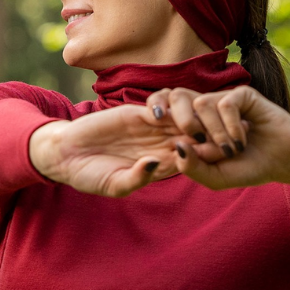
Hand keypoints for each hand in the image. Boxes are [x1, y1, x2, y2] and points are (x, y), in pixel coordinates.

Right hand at [29, 103, 210, 196]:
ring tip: (199, 120)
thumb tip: (154, 163)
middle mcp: (159, 145)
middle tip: (222, 129)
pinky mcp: (136, 112)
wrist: (66, 154)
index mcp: (161, 165)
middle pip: (193, 136)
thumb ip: (137, 177)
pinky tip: (173, 111)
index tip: (224, 152)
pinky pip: (160, 105)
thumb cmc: (90, 176)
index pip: (191, 158)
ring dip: (194, 117)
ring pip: (181, 118)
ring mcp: (149, 128)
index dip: (209, 154)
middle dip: (211, 133)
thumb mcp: (114, 184)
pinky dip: (170, 105)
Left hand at [144, 84, 289, 189]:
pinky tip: (242, 140)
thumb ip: (192, 167)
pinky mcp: (242, 95)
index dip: (156, 106)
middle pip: (177, 97)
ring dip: (214, 132)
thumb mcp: (214, 177)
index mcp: (193, 125)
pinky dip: (231, 126)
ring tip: (230, 150)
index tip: (155, 118)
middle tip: (198, 143)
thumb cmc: (247, 169)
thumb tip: (178, 146)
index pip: (165, 107)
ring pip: (201, 104)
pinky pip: (225, 104)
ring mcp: (223, 100)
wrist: (283, 161)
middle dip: (182, 121)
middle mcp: (205, 109)